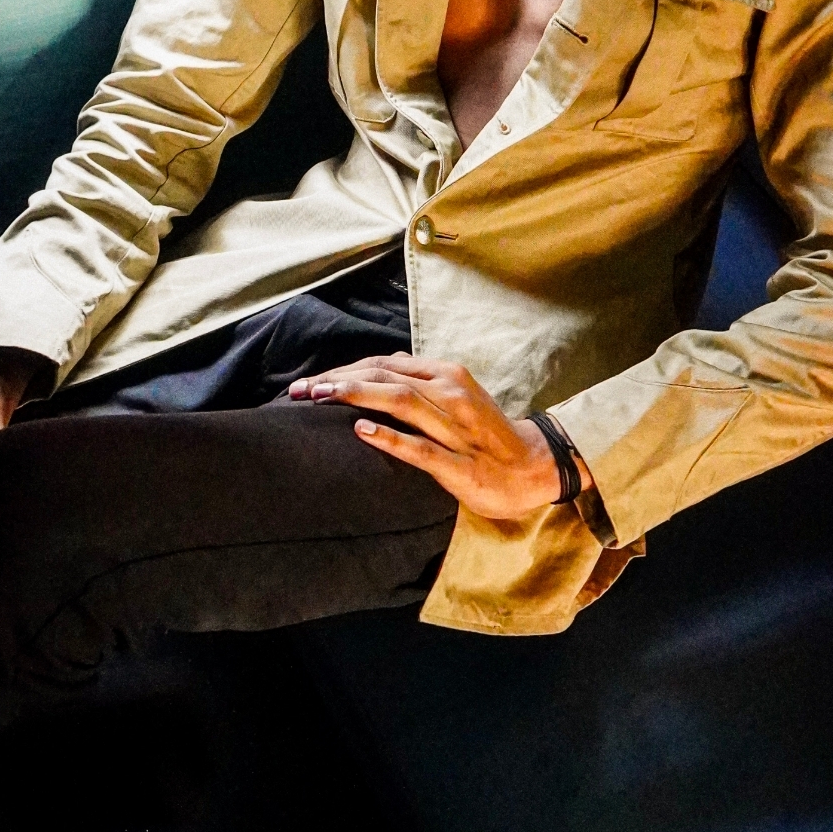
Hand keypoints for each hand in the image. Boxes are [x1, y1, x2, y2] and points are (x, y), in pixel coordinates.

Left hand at [287, 353, 575, 520]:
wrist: (532, 467)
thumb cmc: (486, 433)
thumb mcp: (457, 396)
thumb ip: (422, 381)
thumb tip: (389, 365)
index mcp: (447, 375)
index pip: (384, 364)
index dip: (344, 370)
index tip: (310, 382)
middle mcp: (450, 394)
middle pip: (384, 378)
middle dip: (338, 381)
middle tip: (299, 391)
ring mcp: (455, 428)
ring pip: (400, 402)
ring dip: (356, 397)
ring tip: (320, 399)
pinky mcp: (458, 463)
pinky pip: (419, 448)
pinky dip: (389, 436)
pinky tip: (360, 431)